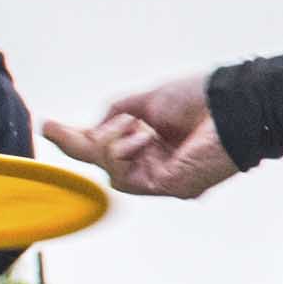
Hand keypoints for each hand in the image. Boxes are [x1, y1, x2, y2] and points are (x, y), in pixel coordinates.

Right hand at [50, 79, 237, 201]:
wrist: (234, 104)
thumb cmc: (203, 97)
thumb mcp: (147, 100)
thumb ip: (117, 112)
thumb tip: (93, 129)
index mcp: (151, 140)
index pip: (107, 144)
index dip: (78, 137)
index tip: (48, 125)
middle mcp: (154, 161)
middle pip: (103, 162)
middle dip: (74, 144)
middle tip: (49, 126)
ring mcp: (161, 176)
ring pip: (110, 171)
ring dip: (110, 144)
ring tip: (136, 126)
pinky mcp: (169, 185)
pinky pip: (126, 177)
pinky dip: (124, 152)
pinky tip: (142, 135)